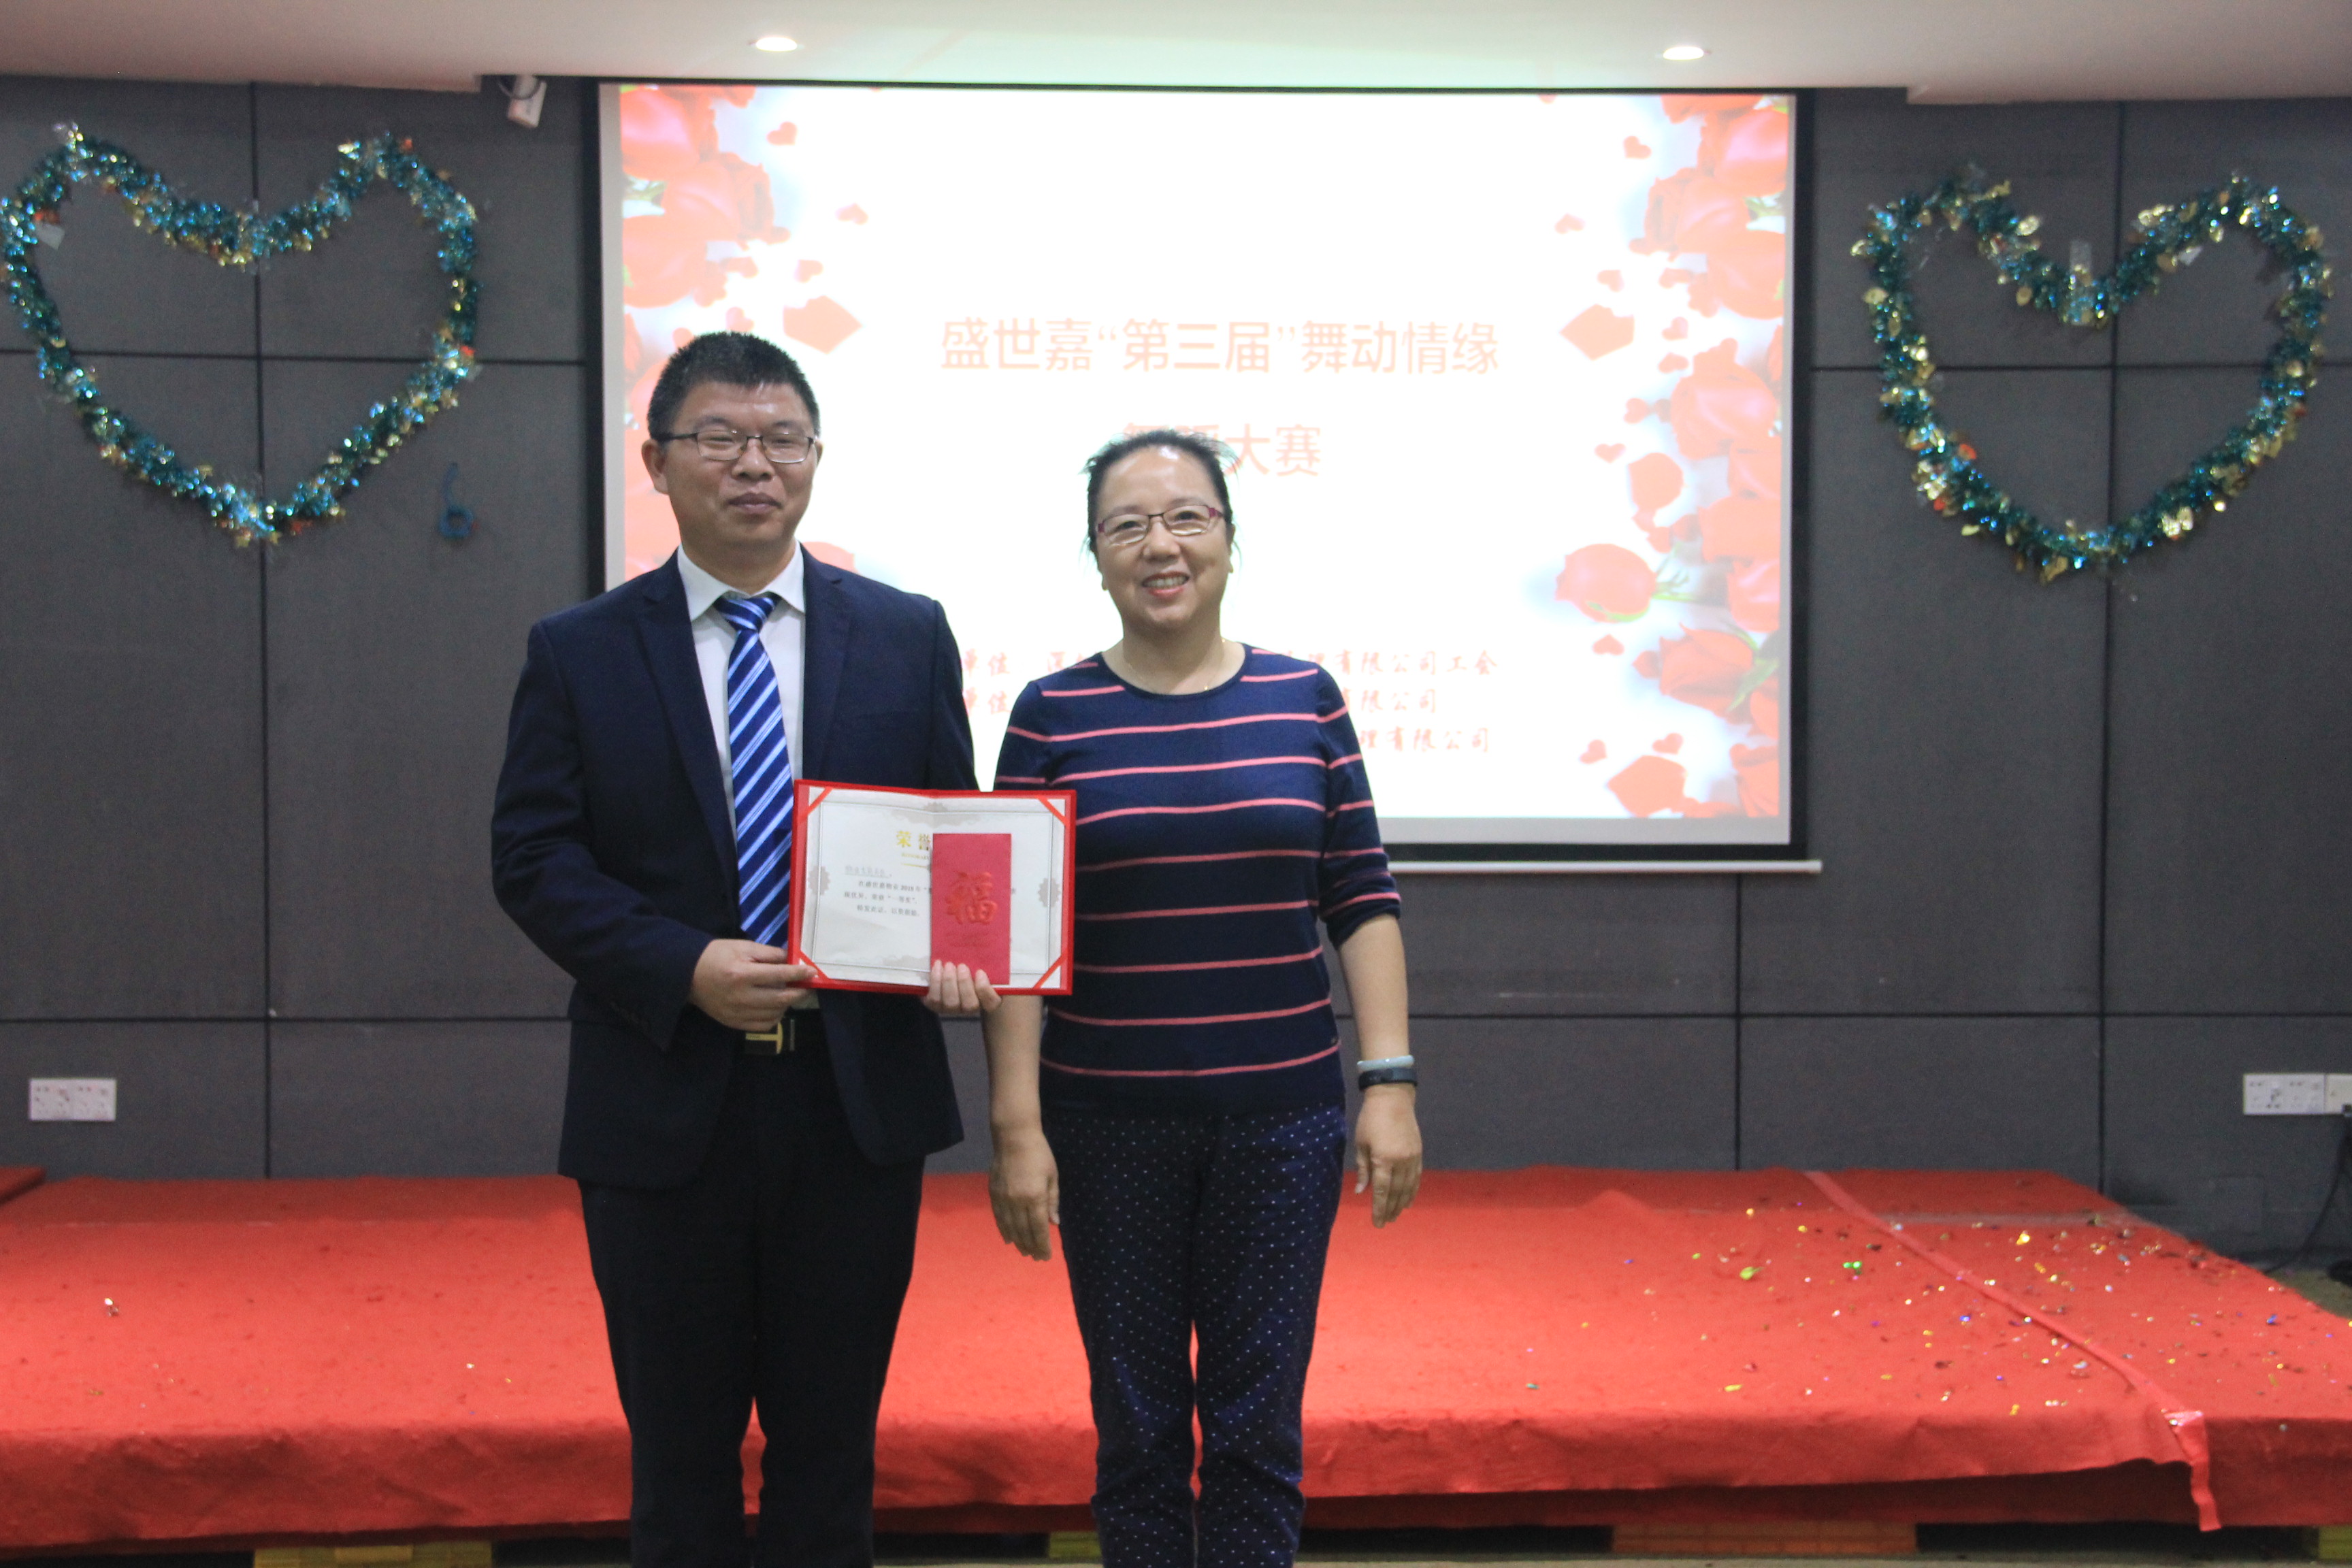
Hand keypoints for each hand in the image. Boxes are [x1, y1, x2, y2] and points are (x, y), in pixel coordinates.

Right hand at [690, 940, 813, 1030]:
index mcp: (742, 974)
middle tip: (806, 986)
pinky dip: (774, 1017)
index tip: (812, 973)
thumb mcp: (742, 947)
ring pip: (774, 1014)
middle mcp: (741, 997)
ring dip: (787, 1005)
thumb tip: (792, 960)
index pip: (779, 975)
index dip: (798, 974)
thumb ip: (769, 954)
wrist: (687, 974)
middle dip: (798, 992)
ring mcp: (736, 1013)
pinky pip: (762, 1026)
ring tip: (789, 994)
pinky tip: (776, 1007)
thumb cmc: (716, 955)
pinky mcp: (733, 1023)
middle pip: (780, 998)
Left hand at [924, 961, 1001, 1017]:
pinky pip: (934, 999)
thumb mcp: (985, 962)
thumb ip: (991, 960)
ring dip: (949, 982)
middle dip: (964, 983)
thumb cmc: (974, 966)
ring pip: (951, 1003)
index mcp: (988, 1000)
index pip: (992, 1003)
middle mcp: (971, 1009)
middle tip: (961, 965)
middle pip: (970, 1005)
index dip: (985, 989)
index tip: (980, 972)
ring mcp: (953, 1010)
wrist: (953, 972)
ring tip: (948, 965)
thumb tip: (999, 944)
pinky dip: (935, 982)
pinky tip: (937, 966)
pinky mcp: (936, 1006)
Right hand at [989, 1122, 1058, 1260]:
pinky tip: (1008, 1238)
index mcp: (1035, 1196)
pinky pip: (998, 1217)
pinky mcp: (993, 1193)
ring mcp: (1003, 1198)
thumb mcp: (1052, 1176)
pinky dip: (1004, 1230)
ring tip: (1024, 1252)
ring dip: (1018, 1242)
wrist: (1013, 1137)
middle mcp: (1018, 1201)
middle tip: (1036, 1258)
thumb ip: (1053, 1201)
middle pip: (1024, 1231)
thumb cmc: (1039, 1154)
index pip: (1040, 1228)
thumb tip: (1055, 1223)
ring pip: (1010, 1227)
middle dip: (1031, 1247)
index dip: (1043, 1244)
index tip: (1046, 1256)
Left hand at [1353, 1085, 1422, 1227]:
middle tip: (1386, 1222)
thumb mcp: (1361, 1143)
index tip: (1377, 1223)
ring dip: (1401, 1204)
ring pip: (1408, 1187)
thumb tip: (1361, 1191)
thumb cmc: (1370, 1119)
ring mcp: (1412, 1158)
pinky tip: (1408, 1200)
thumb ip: (1363, 1169)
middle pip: (1396, 1193)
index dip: (1379, 1209)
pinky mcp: (1418, 1153)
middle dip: (1390, 1209)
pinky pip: (1416, 1178)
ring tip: (1396, 1215)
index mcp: (1383, 1159)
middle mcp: (1400, 1161)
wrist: (1393, 1098)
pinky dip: (1413, 1191)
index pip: (1382, 1191)